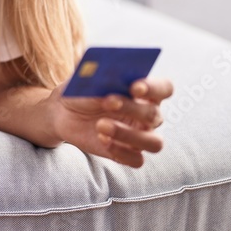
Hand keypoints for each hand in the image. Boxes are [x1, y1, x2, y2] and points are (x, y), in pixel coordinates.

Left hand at [49, 78, 173, 167]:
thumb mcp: (88, 78)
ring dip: (128, 134)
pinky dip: (121, 151)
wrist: (65, 110)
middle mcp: (149, 114)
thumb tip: (106, 70)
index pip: (164, 88)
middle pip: (154, 115)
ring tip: (101, 125)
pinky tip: (102, 139)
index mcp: (146, 91)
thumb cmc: (83, 89)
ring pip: (154, 142)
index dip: (154, 88)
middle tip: (108, 101)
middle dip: (131, 108)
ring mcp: (140, 136)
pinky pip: (137, 160)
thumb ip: (101, 74)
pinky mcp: (128, 153)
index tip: (135, 87)